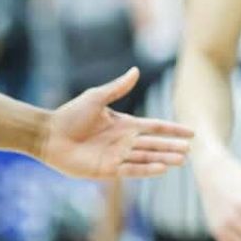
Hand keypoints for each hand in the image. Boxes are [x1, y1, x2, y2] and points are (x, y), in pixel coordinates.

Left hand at [39, 68, 193, 181]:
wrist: (49, 135)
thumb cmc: (70, 114)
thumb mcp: (96, 97)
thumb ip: (118, 87)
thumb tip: (136, 70)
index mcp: (125, 124)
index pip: (155, 127)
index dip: (172, 130)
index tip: (191, 133)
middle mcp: (124, 142)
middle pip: (154, 144)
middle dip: (172, 147)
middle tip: (190, 151)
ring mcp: (116, 156)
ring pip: (146, 158)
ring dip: (163, 159)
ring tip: (181, 161)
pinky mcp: (106, 170)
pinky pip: (130, 170)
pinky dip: (145, 169)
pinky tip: (160, 169)